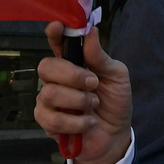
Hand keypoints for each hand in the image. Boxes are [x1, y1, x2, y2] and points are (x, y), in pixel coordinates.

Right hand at [36, 22, 132, 163]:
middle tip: (93, 83)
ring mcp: (49, 100)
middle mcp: (57, 78)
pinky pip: (53, 118)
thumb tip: (91, 31)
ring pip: (50, 93)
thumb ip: (101, 57)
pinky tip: (88, 122)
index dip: (54, 34)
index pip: (56, 43)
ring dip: (78, 100)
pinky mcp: (47, 122)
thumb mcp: (116, 76)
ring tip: (93, 105)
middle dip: (71, 75)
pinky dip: (76, 121)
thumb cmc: (114, 102)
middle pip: (46, 67)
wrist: (115, 135)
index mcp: (73, 62)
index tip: (58, 27)